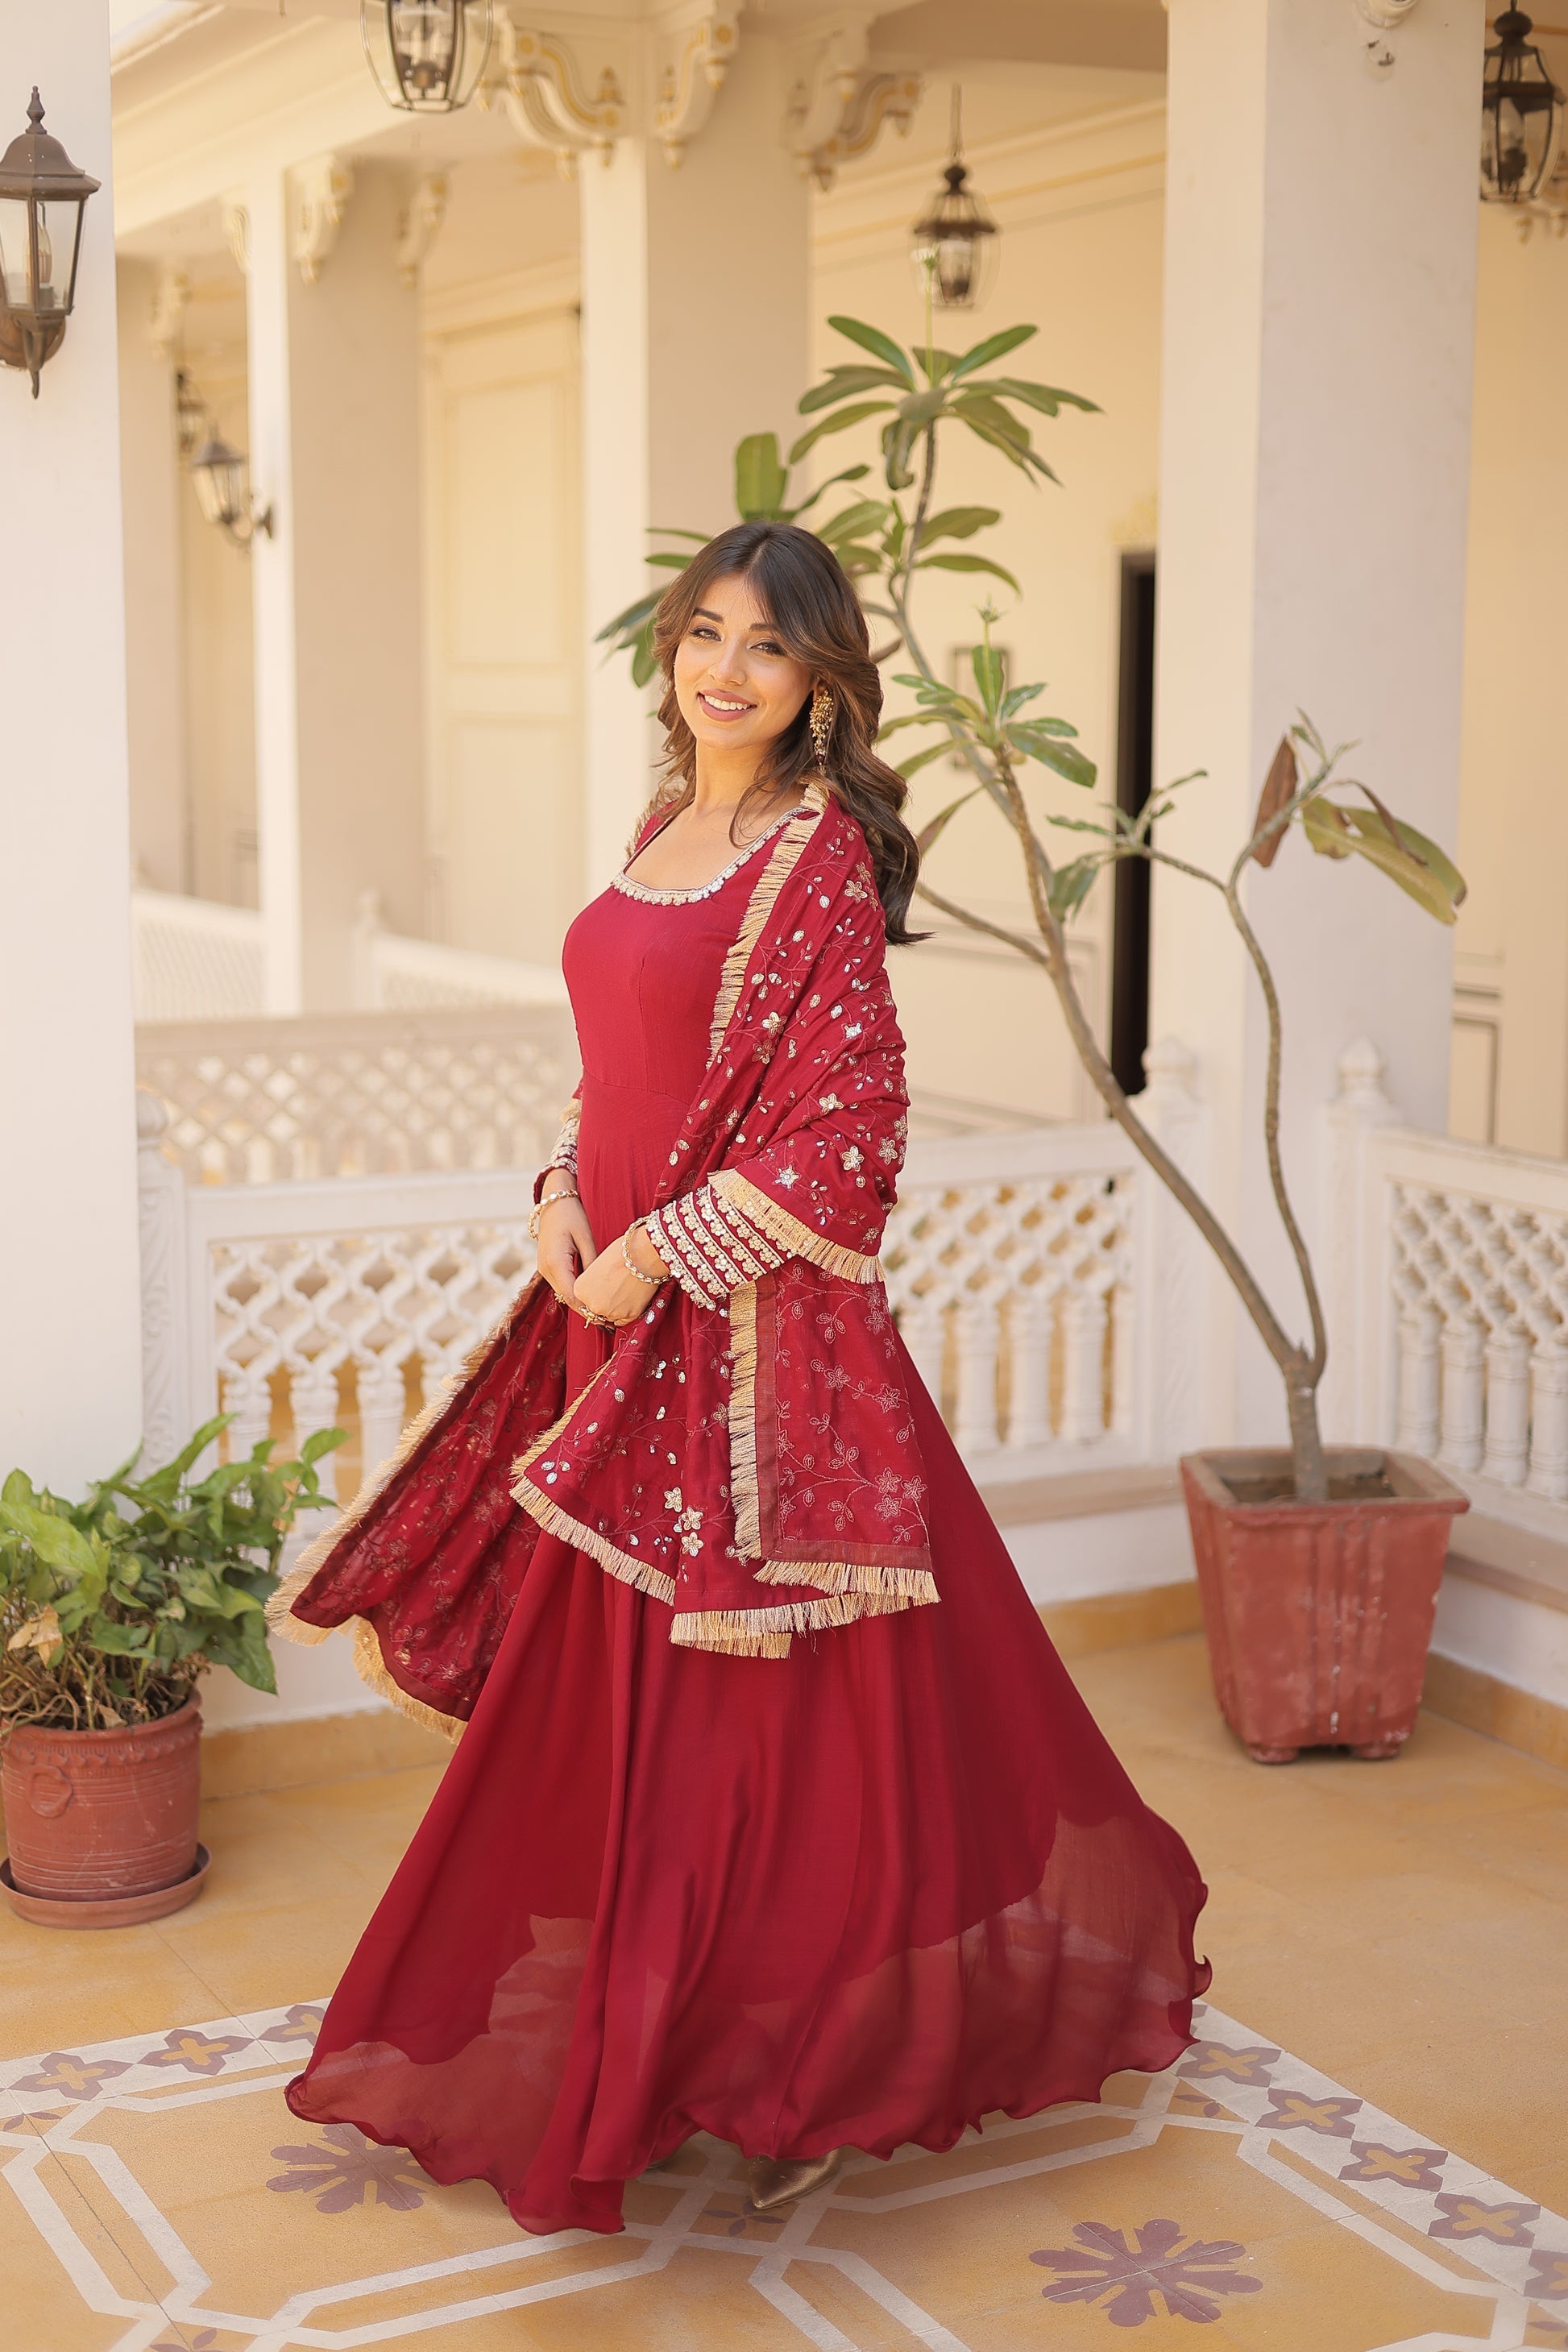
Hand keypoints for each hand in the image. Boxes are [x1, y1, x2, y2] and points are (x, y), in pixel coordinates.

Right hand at [536, 1187, 596, 1308]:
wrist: (554, 1201)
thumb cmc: (572, 1215)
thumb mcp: (585, 1238)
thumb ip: (591, 1263)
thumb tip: (600, 1287)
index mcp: (555, 1263)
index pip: (572, 1296)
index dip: (588, 1309)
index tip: (607, 1318)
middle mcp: (545, 1270)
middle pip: (567, 1298)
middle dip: (586, 1308)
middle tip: (609, 1319)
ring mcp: (543, 1269)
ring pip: (563, 1293)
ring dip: (580, 1301)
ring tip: (603, 1309)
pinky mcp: (546, 1266)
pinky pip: (561, 1284)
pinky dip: (575, 1291)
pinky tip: (591, 1293)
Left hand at [573, 1223, 668, 1326]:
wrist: (643, 1254)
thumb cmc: (622, 1253)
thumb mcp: (597, 1265)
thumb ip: (593, 1282)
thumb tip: (599, 1290)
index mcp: (580, 1290)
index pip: (585, 1300)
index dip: (596, 1293)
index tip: (605, 1287)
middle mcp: (592, 1304)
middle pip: (597, 1310)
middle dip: (605, 1302)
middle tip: (617, 1287)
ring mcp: (610, 1312)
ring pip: (611, 1316)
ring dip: (617, 1307)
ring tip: (627, 1289)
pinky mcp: (628, 1316)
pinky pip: (625, 1320)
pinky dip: (628, 1312)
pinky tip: (632, 1296)